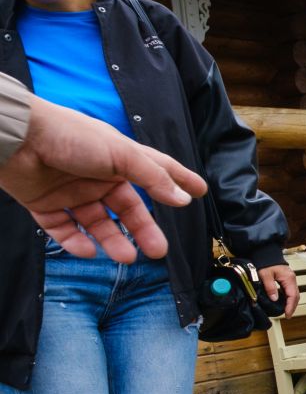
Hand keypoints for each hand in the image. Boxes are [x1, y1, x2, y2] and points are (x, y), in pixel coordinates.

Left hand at [2, 95, 206, 261]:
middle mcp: (97, 176)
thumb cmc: (71, 136)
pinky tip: (88, 251)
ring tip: (126, 257)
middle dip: (143, 230)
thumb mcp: (121, 153)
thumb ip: (152, 177)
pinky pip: (62, 230)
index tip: (199, 193)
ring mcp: (70, 192)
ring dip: (112, 241)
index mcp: (118, 159)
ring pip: (97, 224)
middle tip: (158, 251)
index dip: (177, 181)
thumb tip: (182, 198)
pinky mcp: (44, 205)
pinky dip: (75, 242)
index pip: (155, 172)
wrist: (18, 139)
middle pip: (127, 208)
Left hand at [258, 263, 299, 315]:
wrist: (266, 253)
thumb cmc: (266, 262)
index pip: (293, 295)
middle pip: (296, 296)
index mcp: (288, 278)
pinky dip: (289, 298)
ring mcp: (290, 279)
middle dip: (293, 306)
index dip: (290, 306)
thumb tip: (274, 298)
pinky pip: (291, 291)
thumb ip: (270, 287)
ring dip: (291, 303)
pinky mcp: (287, 279)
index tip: (287, 314)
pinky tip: (284, 302)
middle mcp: (292, 279)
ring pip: (294, 294)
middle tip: (288, 315)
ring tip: (286, 311)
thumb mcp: (265, 274)